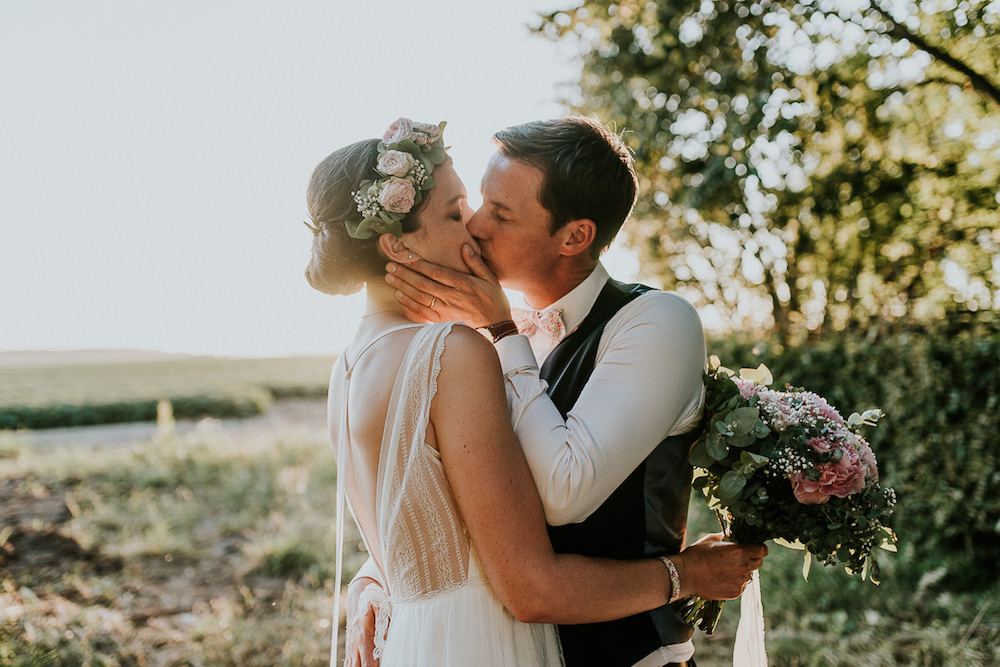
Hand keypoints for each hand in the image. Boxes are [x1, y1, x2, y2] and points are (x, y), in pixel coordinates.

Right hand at [344, 577, 380, 666]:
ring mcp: (351, 647)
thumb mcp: (380, 606)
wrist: (357, 597)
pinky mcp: (350, 647)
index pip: (367, 662)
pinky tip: (360, 666)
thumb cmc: (371, 602)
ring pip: (351, 666)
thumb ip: (383, 620)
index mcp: (363, 637)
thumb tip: (387, 637)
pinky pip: (349, 663)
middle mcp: (355, 645)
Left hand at [385, 244, 511, 327]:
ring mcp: (446, 309)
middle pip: (423, 283)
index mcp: (463, 284)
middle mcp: (452, 296)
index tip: (406, 256)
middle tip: (390, 265)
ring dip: (403, 286)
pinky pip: (421, 311)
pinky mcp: (442, 319)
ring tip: (390, 277)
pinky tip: (398, 294)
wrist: (496, 325)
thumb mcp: (490, 278)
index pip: (436, 272)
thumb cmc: (493, 299)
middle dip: (405, 273)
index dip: (420, 264)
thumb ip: (475, 262)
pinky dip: (408, 303)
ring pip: (419, 297)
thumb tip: (464, 246)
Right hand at [672, 533, 767, 599]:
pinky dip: (735, 582)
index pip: (763, 550)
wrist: (685, 575)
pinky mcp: (735, 593)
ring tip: (726, 569)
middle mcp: (744, 567)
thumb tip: (731, 536)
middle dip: (752, 559)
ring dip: (742, 571)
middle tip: (739, 558)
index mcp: (740, 551)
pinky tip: (722, 578)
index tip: (753, 548)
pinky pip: (741, 586)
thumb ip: (726, 538)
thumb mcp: (711, 539)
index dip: (759, 548)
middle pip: (759, 563)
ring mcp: (740, 582)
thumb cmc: (696, 554)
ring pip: (749, 575)